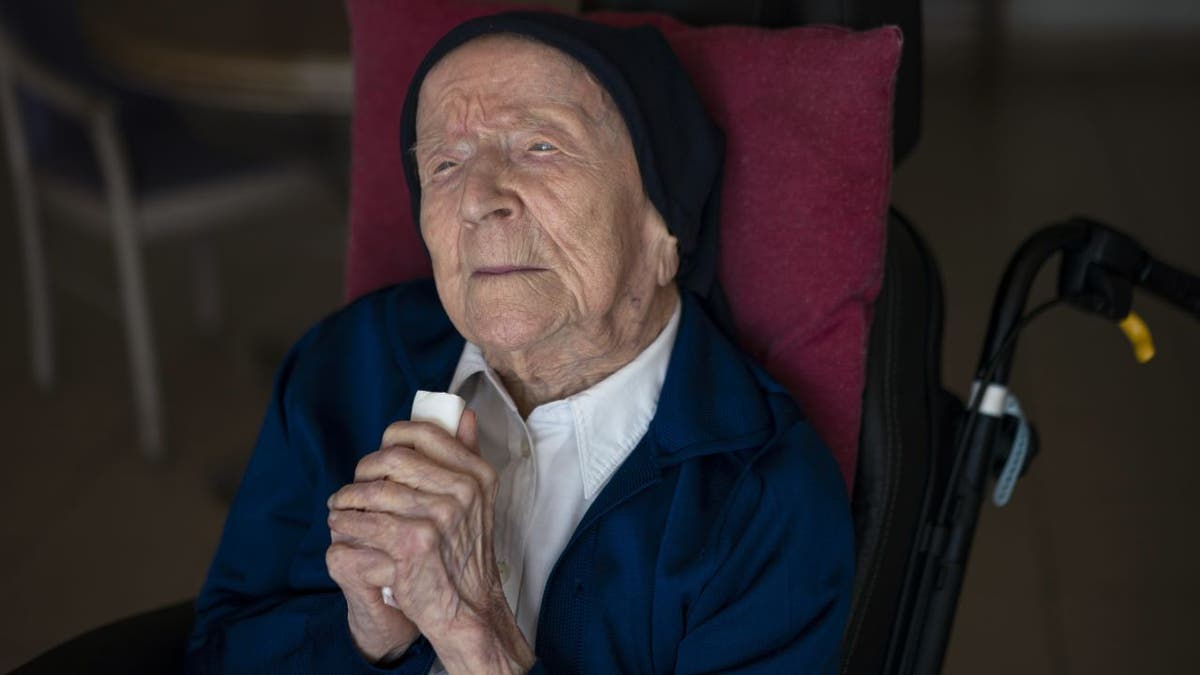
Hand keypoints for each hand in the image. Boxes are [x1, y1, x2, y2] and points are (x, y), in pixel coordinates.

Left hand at [328, 412, 533, 673]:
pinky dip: (345, 521)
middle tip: (355, 485)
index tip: (380, 454)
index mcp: (477, 473)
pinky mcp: (413, 542)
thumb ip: (469, 454)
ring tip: (340, 506)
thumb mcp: (478, 500)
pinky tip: (341, 525)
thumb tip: (464, 413)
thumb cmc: (466, 553)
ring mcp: (439, 516)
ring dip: (347, 498)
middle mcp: (462, 490)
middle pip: (393, 458)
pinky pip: (363, 520)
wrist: (468, 608)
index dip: (393, 437)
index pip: (425, 433)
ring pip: (373, 490)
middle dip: (364, 470)